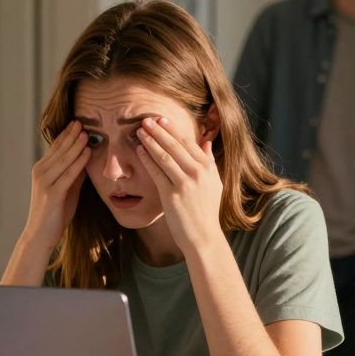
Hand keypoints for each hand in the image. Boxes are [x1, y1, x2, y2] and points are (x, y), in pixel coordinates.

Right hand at [21, 121, 89, 249]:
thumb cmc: (54, 214)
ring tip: (86, 132)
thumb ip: (74, 174)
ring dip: (76, 144)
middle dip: (71, 135)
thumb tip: (86, 158)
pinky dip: (78, 161)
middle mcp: (40, 172)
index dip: (67, 134)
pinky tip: (87, 152)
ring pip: (64, 159)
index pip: (56, 147)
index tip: (78, 122)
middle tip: (82, 121)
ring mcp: (45, 182)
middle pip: (59, 149)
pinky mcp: (52, 192)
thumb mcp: (66, 190)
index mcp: (42, 170)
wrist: (40, 235)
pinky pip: (68, 173)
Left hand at [134, 117, 223, 252]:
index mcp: (208, 167)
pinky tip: (139, 151)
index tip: (161, 119)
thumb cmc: (207, 211)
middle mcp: (197, 173)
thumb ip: (210, 162)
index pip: (188, 142)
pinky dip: (147, 160)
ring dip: (150, 142)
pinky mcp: (171, 195)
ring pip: (164, 156)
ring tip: (140, 131)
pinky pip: (157, 173)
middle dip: (159, 130)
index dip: (173, 129)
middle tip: (146, 119)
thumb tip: (206, 143)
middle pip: (175, 145)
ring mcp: (185, 183)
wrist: (203, 236)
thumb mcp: (215, 183)